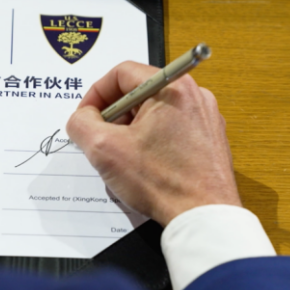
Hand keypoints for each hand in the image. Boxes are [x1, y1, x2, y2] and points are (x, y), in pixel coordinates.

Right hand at [66, 61, 240, 226]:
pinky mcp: (208, 140)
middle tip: (101, 141)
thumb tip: (81, 118)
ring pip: (154, 114)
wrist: (202, 216)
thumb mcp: (104, 150)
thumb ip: (81, 124)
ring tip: (124, 160)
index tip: (86, 117)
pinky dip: (151, 143)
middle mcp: (194, 96)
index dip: (96, 94)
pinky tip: (144, 168)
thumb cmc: (163, 184)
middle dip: (113, 117)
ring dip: (130, 132)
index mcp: (172, 87)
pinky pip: (170, 131)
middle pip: (139, 93)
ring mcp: (205, 118)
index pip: (121, 73)